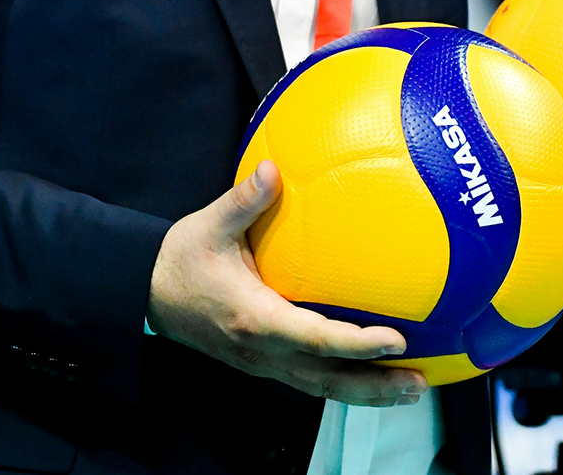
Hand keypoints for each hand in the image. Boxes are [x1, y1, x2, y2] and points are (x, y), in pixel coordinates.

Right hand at [146, 160, 427, 405]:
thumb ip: (243, 200)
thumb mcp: (208, 226)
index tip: (395, 341)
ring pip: (322, 388)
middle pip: (328, 380)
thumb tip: (272, 170)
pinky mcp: (264, 363)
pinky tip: (373, 378)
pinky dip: (346, 384)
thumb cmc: (179, 260)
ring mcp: (263, 363)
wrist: (144, 294)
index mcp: (256, 318)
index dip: (357, 344)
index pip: (316, 339)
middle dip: (375, 385)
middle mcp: (263, 350)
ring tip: (410, 388)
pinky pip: (311, 380)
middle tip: (419, 382)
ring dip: (367, 392)